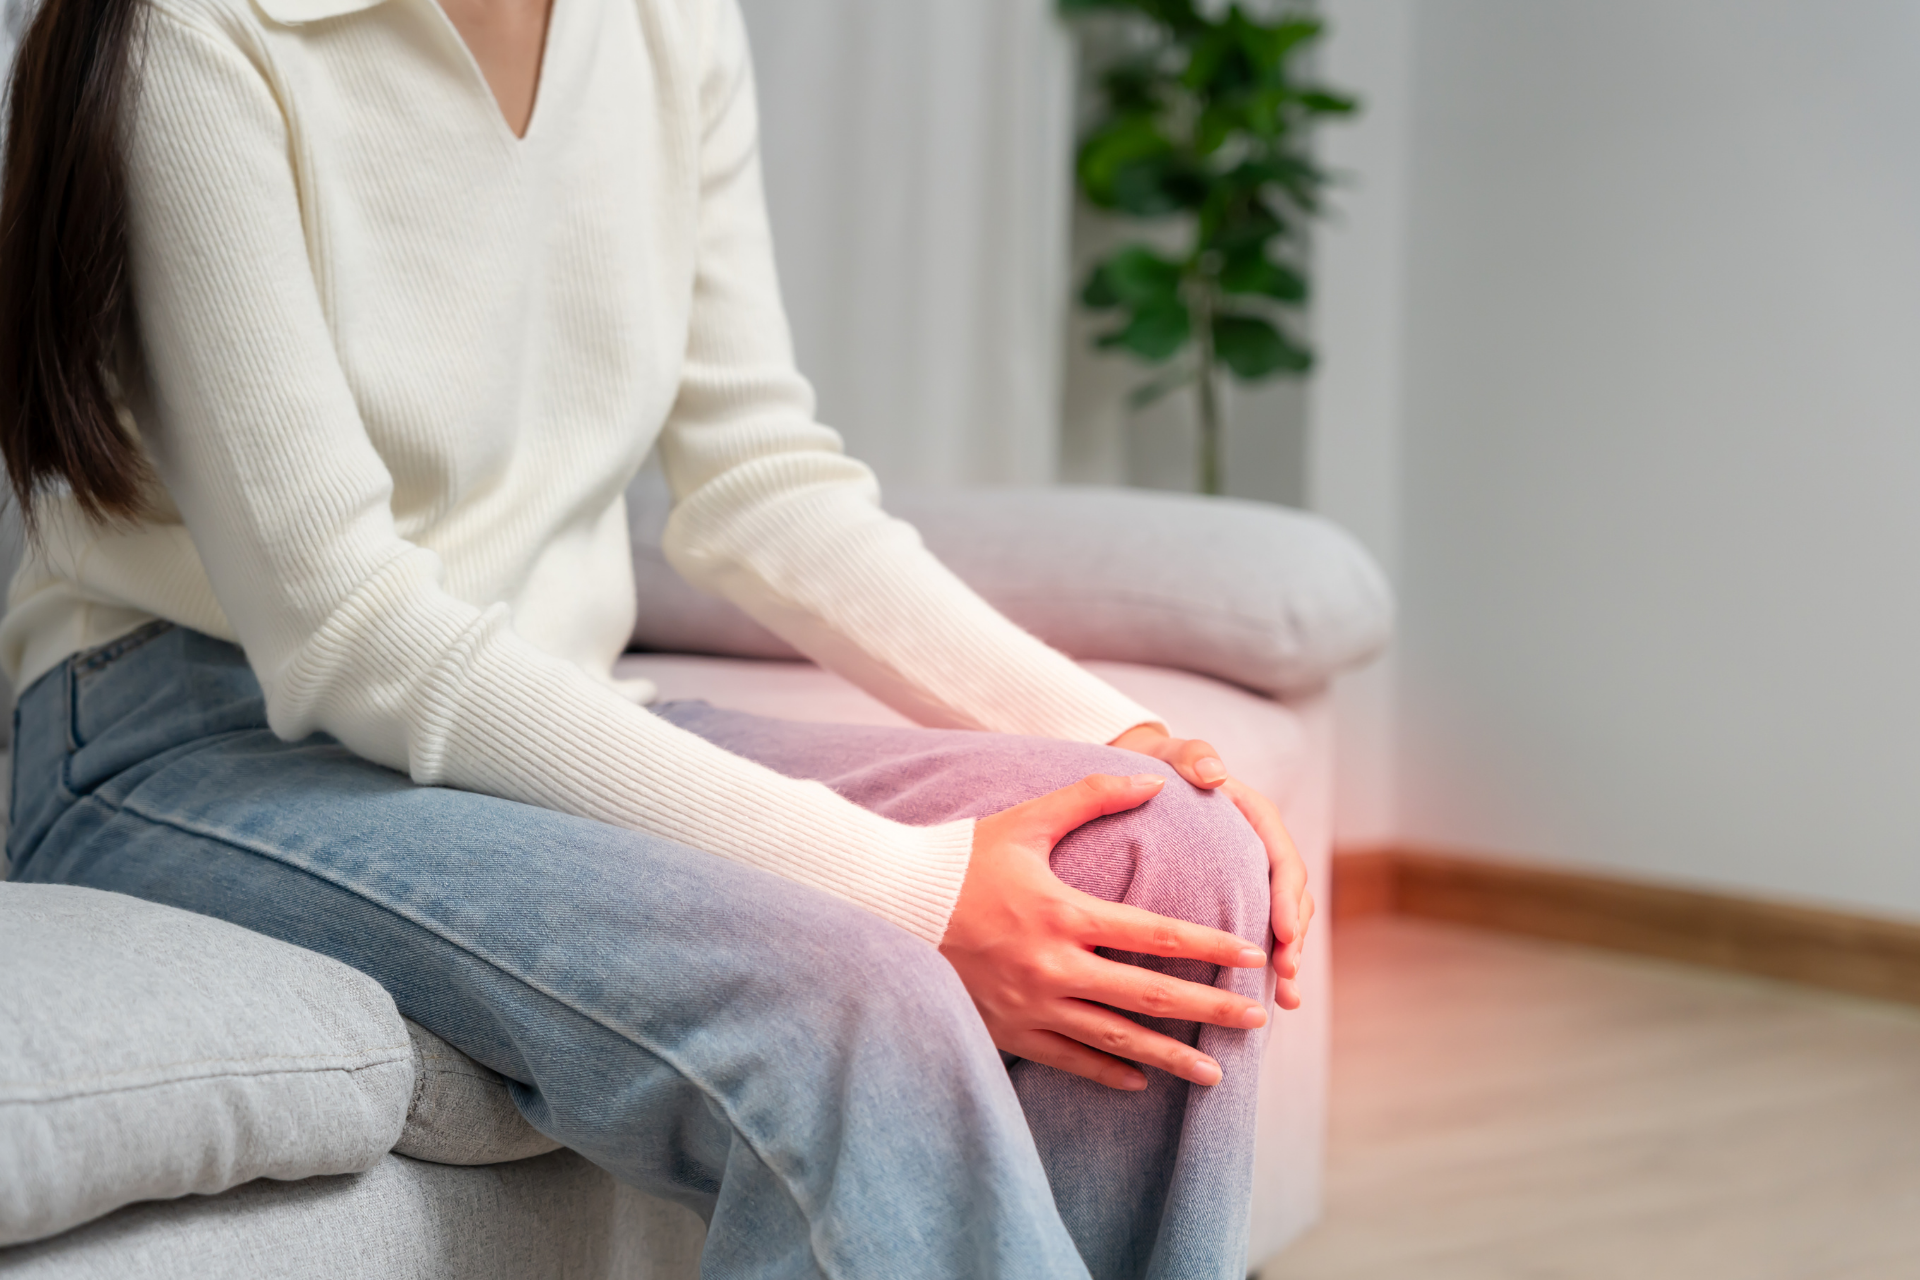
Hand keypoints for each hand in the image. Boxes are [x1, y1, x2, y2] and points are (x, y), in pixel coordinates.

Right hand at [939, 773, 1270, 1090]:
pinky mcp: (1008, 1031)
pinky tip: (1141, 1081)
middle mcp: (1053, 966)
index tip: (1252, 953)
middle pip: (1150, 995)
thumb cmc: (960, 858)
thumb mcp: (1027, 820)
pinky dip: (1109, 1073)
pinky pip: (1069, 1061)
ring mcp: (1031, 1005)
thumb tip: (1154, 779)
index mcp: (1064, 912)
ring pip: (1117, 1040)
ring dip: (1171, 1059)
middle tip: (1255, 1018)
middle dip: (1210, 1009)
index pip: (1156, 933)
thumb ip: (1092, 795)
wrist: (889, 907)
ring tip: (1215, 1074)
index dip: (1210, 944)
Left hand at [1109, 725, 1314, 1009]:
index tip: (1284, 933)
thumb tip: (1213, 772)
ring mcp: (1254, 876)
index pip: (1282, 860)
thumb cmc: (1161, 765)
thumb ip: (1193, 757)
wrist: (1147, 777)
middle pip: (1291, 898)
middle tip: (1285, 974)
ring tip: (1286, 998)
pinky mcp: (1241, 896)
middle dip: (1293, 939)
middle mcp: (1262, 850)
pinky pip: (1261, 932)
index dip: (1287, 899)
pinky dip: (1269, 964)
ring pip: (1283, 922)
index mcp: (1256, 818)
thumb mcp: (1175, 755)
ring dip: (1288, 959)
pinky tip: (1275, 1001)